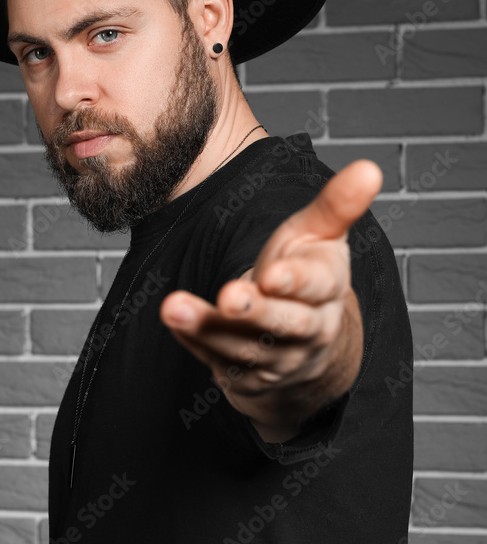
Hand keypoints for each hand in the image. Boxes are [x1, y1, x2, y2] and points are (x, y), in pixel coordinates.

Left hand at [159, 159, 382, 435]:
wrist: (307, 340)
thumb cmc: (308, 270)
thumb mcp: (322, 235)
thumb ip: (337, 205)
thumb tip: (370, 168)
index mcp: (328, 289)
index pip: (317, 286)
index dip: (295, 281)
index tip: (272, 274)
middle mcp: (308, 329)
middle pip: (284, 323)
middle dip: (255, 311)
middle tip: (228, 296)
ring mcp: (277, 357)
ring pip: (243, 345)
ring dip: (208, 327)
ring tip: (174, 306)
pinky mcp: (246, 375)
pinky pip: (216, 359)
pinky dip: (194, 340)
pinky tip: (174, 318)